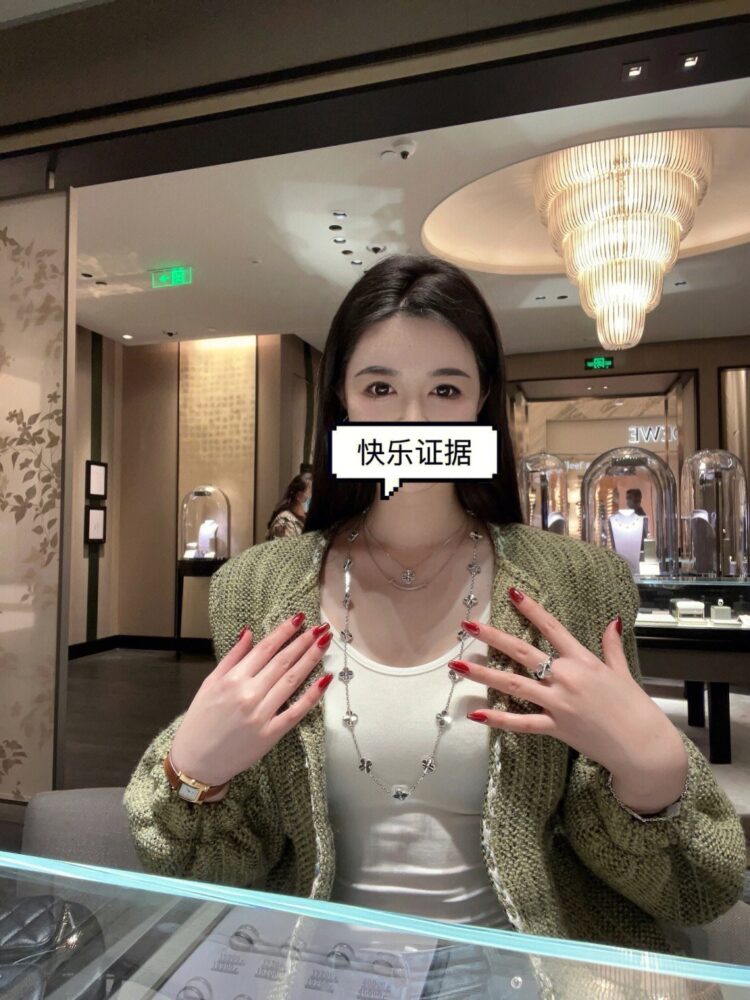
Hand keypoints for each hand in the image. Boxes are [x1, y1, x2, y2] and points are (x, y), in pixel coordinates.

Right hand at [169, 614, 332, 787]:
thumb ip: (232, 657)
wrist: (196, 761)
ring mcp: (261, 714)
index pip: (265, 649)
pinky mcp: (271, 734)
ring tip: (324, 643)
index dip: (284, 632)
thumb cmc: (200, 720)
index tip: (299, 618)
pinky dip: (312, 695)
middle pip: (283, 662)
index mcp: (233, 679)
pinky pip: (296, 711)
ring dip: (311, 659)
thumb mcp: (210, 683)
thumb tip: (249, 631)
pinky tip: (324, 679)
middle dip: (304, 642)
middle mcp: (249, 694)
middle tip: (320, 627)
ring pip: (292, 681)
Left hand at [452, 588, 687, 813]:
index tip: (511, 593)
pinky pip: (522, 723)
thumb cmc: (634, 707)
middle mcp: (566, 678)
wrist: (642, 745)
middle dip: (493, 638)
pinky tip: (476, 713)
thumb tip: (612, 621)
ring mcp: (559, 703)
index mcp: (583, 660)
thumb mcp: (622, 671)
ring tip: (458, 665)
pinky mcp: (556, 727)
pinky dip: (499, 719)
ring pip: (514, 685)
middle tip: (467, 626)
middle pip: (523, 653)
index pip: (552, 628)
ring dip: (484, 674)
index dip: (531, 609)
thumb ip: (611, 645)